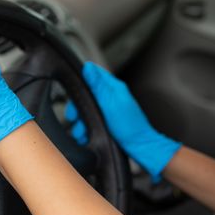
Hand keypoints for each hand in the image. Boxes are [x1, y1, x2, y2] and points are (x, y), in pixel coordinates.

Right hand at [66, 62, 180, 181]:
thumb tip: (88, 67)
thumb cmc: (130, 126)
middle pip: (86, 95)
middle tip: (74, 118)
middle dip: (77, 108)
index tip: (73, 94)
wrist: (140, 146)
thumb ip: (98, 86)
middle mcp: (111, 96)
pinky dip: (85, 129)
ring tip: (80, 132)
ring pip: (86, 110)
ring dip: (80, 122)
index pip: (94, 75)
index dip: (81, 82)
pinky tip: (84, 136)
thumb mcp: (110, 103)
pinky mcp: (107, 121)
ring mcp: (109, 109)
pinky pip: (91, 121)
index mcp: (114, 87)